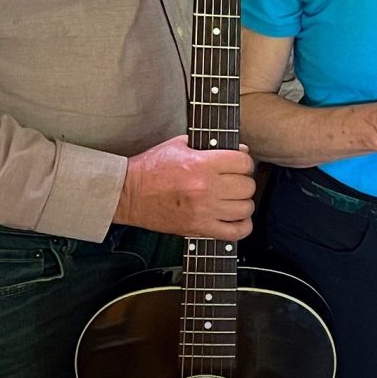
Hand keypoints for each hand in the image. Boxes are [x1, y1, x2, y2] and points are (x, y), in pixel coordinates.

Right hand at [115, 135, 255, 239]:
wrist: (129, 194)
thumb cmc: (152, 168)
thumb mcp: (180, 145)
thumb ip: (212, 145)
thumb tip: (241, 151)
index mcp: (201, 164)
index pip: (244, 162)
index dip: (244, 162)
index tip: (238, 165)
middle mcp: (205, 188)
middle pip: (247, 186)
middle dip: (244, 181)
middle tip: (233, 182)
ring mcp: (203, 211)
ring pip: (245, 208)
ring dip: (242, 203)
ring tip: (232, 199)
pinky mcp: (199, 229)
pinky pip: (235, 232)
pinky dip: (242, 226)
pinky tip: (235, 218)